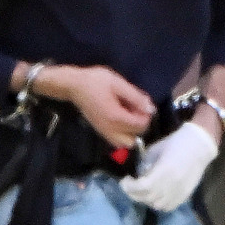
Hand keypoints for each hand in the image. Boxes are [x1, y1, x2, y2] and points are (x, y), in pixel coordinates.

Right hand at [37, 65, 154, 147]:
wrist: (73, 85)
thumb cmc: (95, 81)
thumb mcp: (118, 84)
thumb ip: (136, 97)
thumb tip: (151, 109)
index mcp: (115, 117)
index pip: (140, 126)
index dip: (146, 114)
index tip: (141, 101)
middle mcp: (110, 130)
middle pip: (134, 139)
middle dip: (139, 125)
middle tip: (135, 108)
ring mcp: (104, 132)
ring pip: (125, 143)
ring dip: (131, 131)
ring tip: (128, 114)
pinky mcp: (100, 131)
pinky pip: (116, 140)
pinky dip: (123, 133)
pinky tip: (120, 117)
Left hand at [119, 122, 218, 211]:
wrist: (199, 146)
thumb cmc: (175, 143)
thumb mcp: (155, 150)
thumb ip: (144, 164)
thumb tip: (137, 175)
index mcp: (164, 171)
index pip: (142, 187)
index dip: (129, 186)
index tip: (124, 180)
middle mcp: (172, 185)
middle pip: (147, 198)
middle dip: (133, 193)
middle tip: (129, 186)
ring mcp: (179, 192)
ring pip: (156, 205)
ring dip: (145, 199)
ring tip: (142, 191)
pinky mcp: (184, 196)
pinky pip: (167, 207)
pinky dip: (158, 203)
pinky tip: (155, 195)